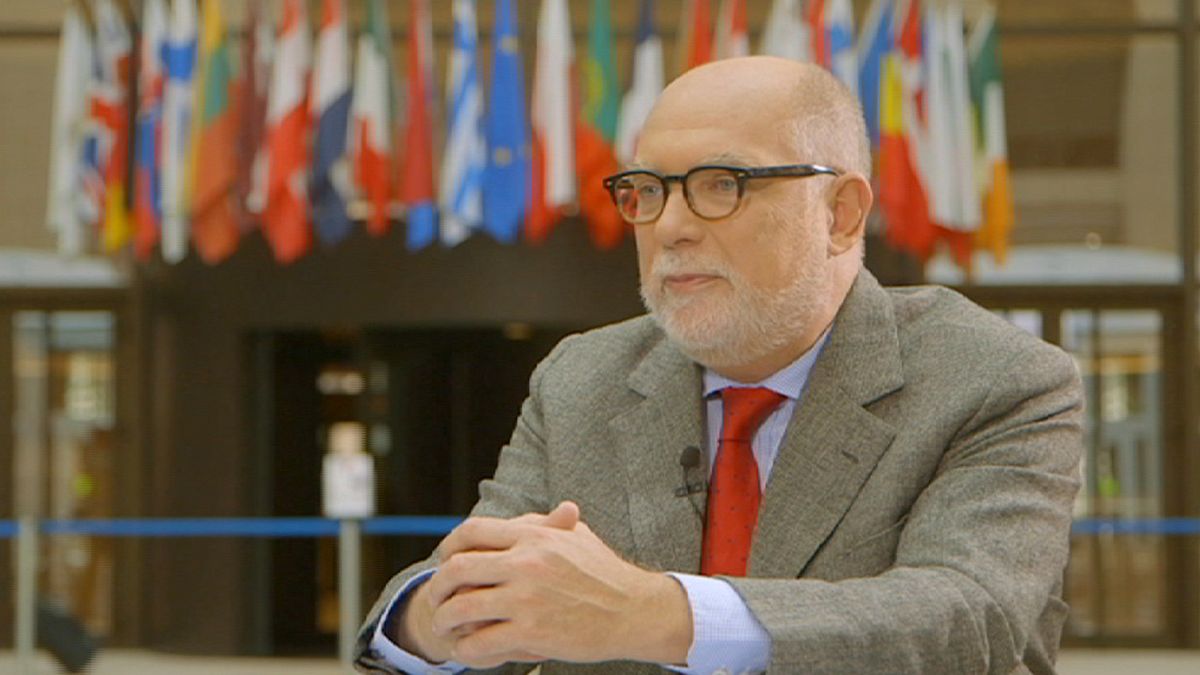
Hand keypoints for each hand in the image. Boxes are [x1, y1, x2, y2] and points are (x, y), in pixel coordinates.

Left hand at [425, 501, 692, 668]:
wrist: (634, 612)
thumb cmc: (607, 574)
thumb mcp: (578, 537)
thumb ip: (549, 524)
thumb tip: (531, 516)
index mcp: (533, 536)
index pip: (473, 532)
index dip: (450, 546)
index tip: (446, 559)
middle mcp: (525, 564)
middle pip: (457, 568)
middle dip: (437, 585)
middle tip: (435, 598)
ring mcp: (526, 600)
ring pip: (461, 608)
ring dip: (444, 620)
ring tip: (444, 627)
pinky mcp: (532, 634)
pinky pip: (480, 643)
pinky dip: (466, 649)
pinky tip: (467, 650)